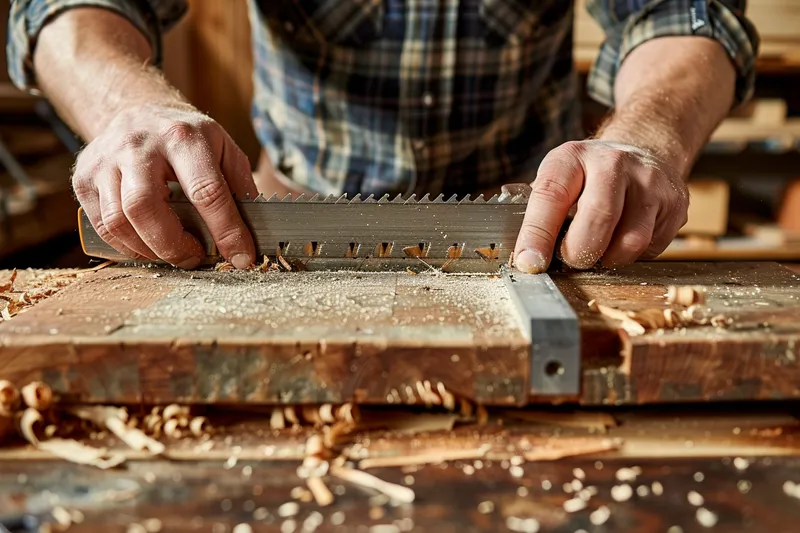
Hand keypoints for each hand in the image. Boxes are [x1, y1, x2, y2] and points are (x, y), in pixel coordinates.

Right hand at [72, 103, 257, 268]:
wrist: (135, 109)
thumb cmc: (187, 137)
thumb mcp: (224, 148)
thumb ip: (240, 186)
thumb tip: (254, 232)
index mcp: (183, 137)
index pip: (206, 192)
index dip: (226, 231)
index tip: (241, 257)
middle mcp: (139, 145)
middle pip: (146, 208)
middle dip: (174, 246)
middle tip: (196, 258)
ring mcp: (105, 161)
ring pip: (118, 221)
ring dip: (150, 250)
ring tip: (173, 252)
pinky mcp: (84, 178)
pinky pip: (101, 226)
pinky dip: (127, 247)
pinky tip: (149, 246)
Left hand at [513, 140, 688, 271]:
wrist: (644, 150)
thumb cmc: (589, 175)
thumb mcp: (558, 178)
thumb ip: (538, 211)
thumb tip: (525, 257)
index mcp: (573, 157)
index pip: (551, 197)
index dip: (537, 235)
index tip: (529, 263)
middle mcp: (614, 163)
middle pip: (597, 221)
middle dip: (578, 253)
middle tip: (570, 260)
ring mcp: (649, 182)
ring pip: (629, 242)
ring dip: (608, 259)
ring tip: (598, 249)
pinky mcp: (674, 204)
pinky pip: (651, 249)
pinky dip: (631, 256)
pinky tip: (622, 239)